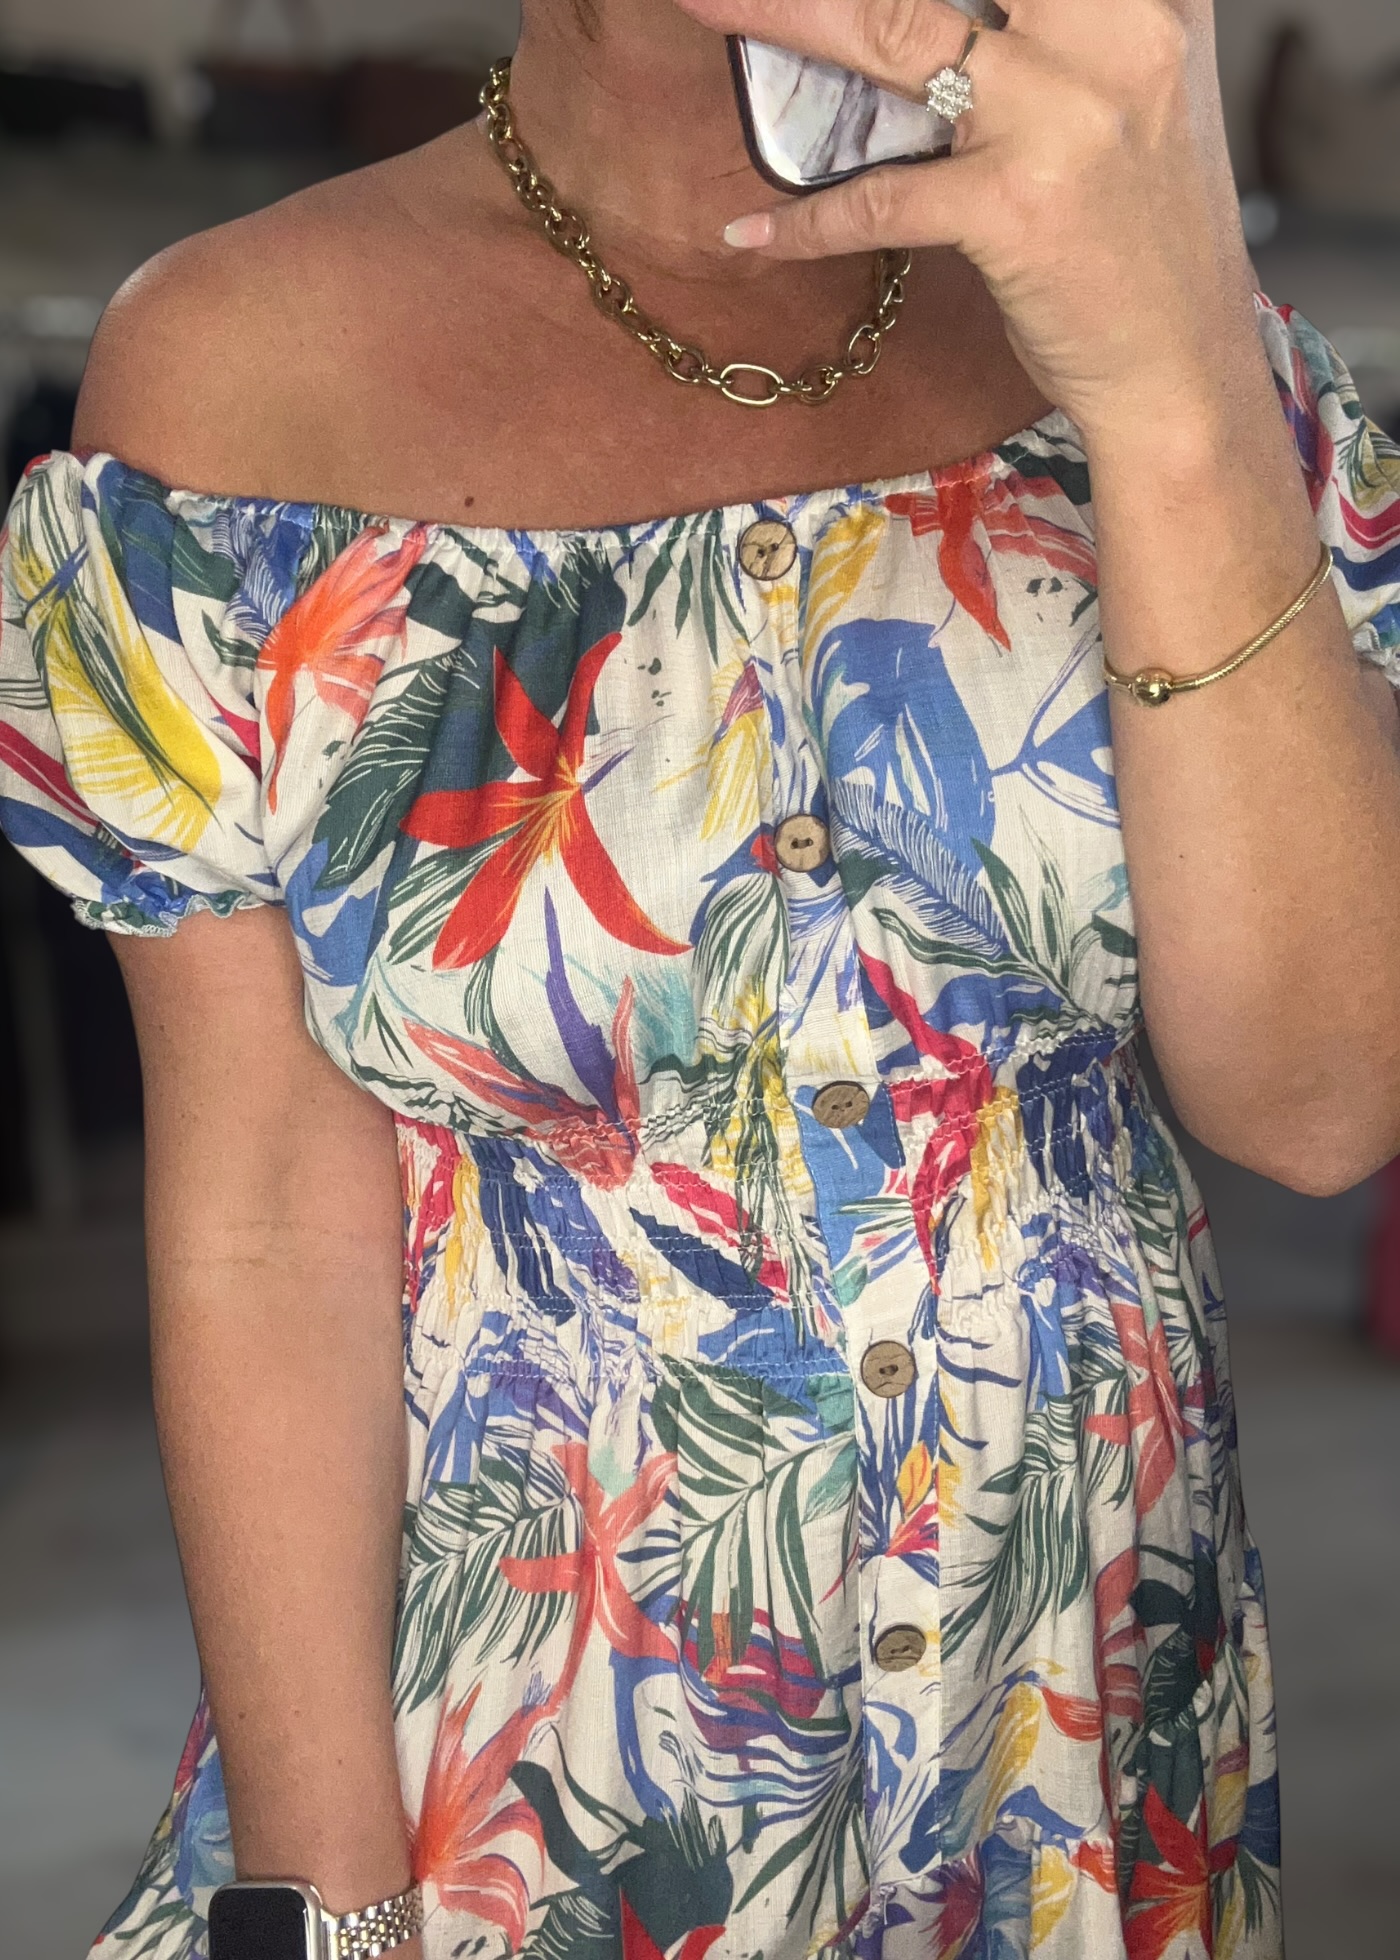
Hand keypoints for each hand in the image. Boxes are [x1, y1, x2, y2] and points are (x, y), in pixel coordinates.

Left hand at [674, 0, 1259, 447]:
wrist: (1182, 370)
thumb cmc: (1143, 239)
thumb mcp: (1136, 94)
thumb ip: (1064, 31)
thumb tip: (942, 18)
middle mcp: (1116, 32)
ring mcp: (1067, 118)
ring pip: (895, 34)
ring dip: (783, 16)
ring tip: (706, 7)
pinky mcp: (1017, 208)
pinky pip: (882, 197)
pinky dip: (807, 221)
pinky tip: (753, 233)